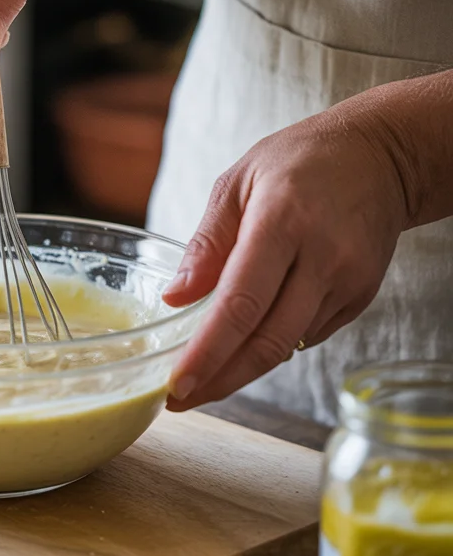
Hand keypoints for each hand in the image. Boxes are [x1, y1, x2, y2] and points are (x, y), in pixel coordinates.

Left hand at [162, 101, 414, 410]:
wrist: (381, 156)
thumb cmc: (300, 161)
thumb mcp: (238, 181)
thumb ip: (207, 242)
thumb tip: (175, 298)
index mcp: (282, 221)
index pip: (241, 303)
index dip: (208, 352)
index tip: (177, 384)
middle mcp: (321, 257)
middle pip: (267, 340)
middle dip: (219, 380)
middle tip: (179, 399)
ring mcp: (347, 281)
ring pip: (287, 346)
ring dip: (241, 370)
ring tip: (201, 379)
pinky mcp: (360, 296)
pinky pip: (307, 334)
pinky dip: (272, 344)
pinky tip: (246, 341)